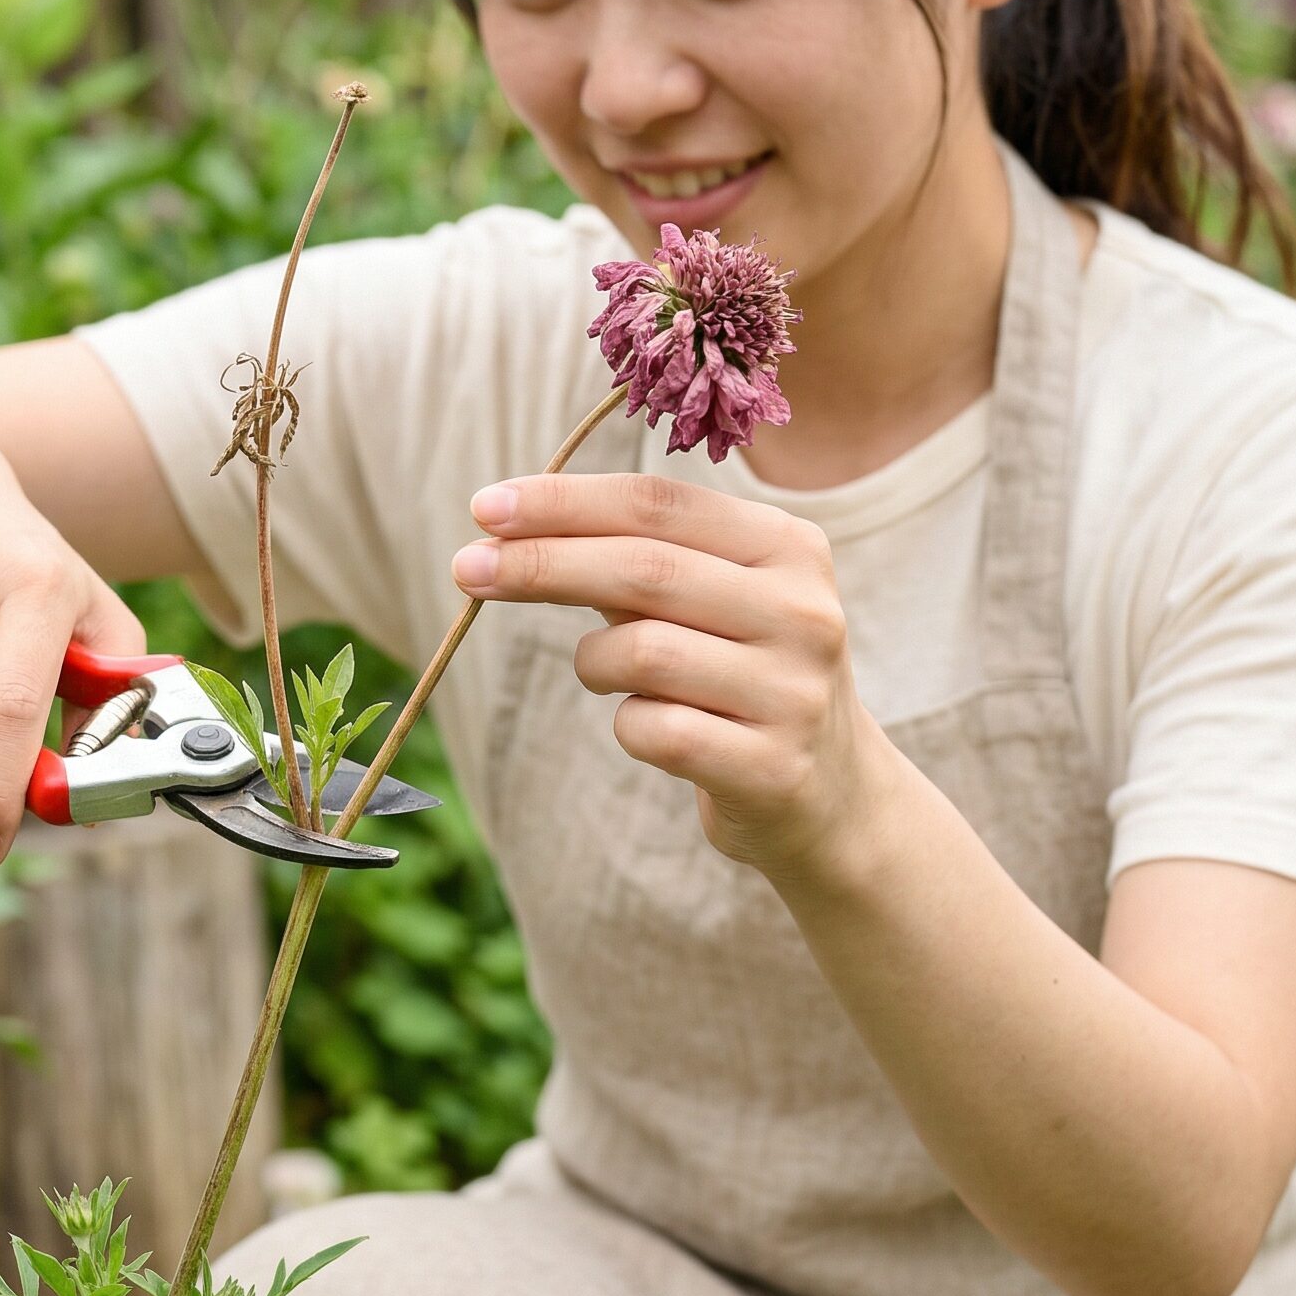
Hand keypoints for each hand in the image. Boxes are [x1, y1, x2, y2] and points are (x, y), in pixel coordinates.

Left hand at [449, 470, 891, 874]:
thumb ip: (629, 559)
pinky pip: (652, 730)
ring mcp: (794, 692)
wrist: (830, 795)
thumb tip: (503, 529)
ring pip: (642, 651)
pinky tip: (650, 728)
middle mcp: (803, 611)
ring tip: (605, 673)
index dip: (565, 500)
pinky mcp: (772, 768)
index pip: (658, 503)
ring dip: (593, 662)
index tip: (484, 507)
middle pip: (643, 568)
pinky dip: (627, 724)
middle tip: (465, 567)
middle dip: (540, 562)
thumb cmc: (735, 674)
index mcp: (788, 546)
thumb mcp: (705, 600)